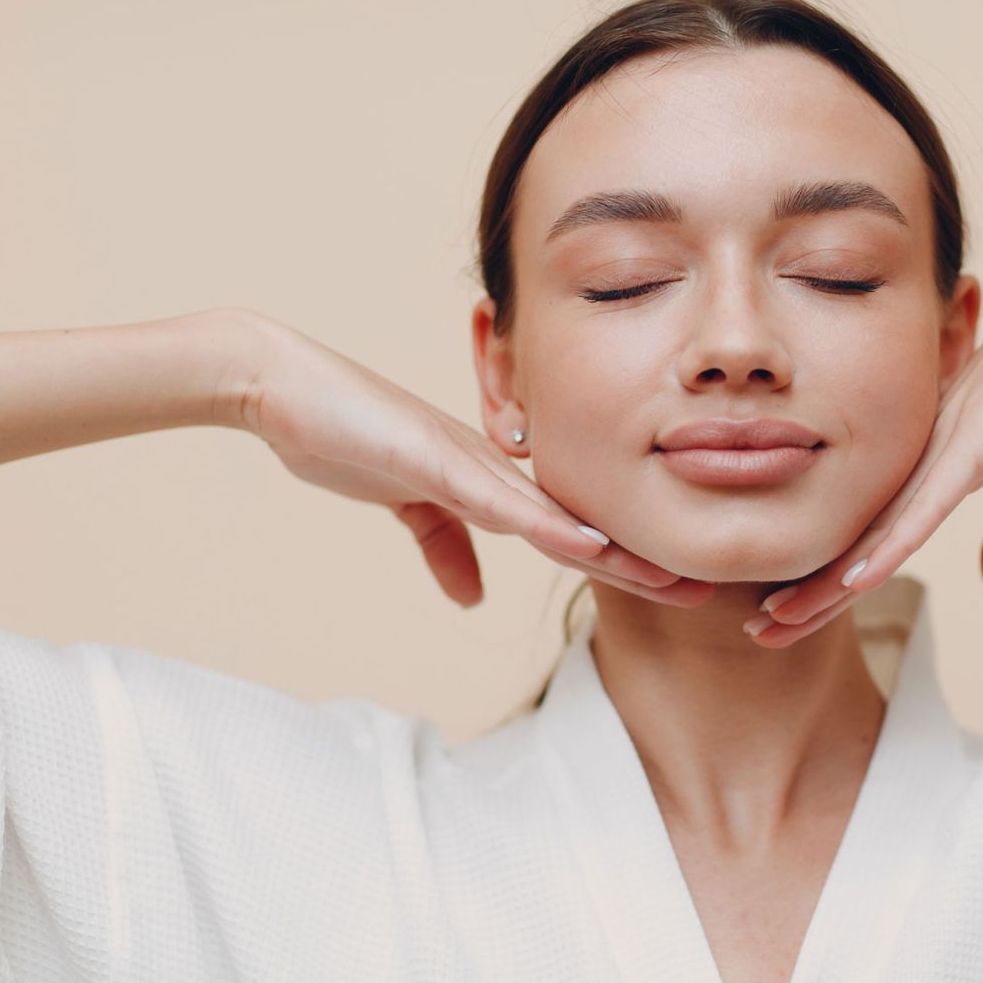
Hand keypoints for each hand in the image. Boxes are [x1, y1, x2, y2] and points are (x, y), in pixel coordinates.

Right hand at [230, 315, 716, 608]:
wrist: (279, 385)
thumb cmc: (342, 432)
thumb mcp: (404, 505)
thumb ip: (443, 547)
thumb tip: (473, 597)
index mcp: (489, 478)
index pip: (568, 527)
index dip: (620, 557)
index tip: (670, 585)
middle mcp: (494, 466)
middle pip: (580, 523)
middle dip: (640, 558)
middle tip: (703, 588)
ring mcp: (468, 461)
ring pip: (557, 516)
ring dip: (615, 552)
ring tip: (671, 579)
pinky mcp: (435, 461)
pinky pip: (500, 502)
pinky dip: (548, 527)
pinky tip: (591, 548)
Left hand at [745, 238, 982, 646]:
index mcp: (924, 466)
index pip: (868, 537)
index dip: (828, 582)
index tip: (786, 619)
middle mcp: (915, 459)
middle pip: (851, 539)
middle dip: (805, 590)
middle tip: (757, 631)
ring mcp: (939, 451)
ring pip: (873, 531)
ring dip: (827, 582)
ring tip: (778, 620)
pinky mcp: (973, 445)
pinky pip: (924, 507)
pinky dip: (889, 548)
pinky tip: (853, 582)